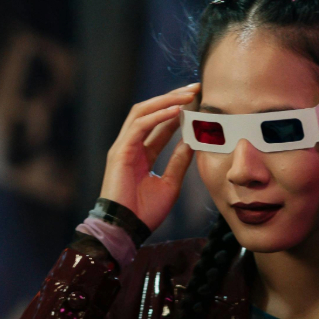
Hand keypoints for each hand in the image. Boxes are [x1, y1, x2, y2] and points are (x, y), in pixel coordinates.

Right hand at [99, 83, 198, 230]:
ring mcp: (123, 147)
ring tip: (188, 94)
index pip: (160, 124)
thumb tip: (193, 142)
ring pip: (143, 112)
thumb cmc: (145, 212)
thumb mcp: (170, 183)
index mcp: (141, 154)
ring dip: (166, 101)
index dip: (178, 111)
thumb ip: (178, 161)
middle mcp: (130, 146)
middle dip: (173, 97)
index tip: (199, 100)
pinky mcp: (120, 152)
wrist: (127, 229)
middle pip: (151, 111)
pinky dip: (158, 116)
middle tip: (196, 88)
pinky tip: (176, 111)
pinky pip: (139, 126)